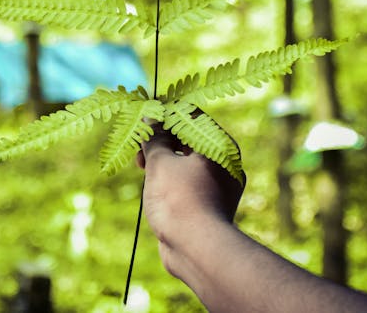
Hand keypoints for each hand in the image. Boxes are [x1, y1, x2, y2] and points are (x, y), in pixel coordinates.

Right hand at [137, 126, 244, 277]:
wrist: (196, 250)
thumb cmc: (179, 200)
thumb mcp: (160, 163)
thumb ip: (154, 138)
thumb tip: (150, 119)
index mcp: (220, 144)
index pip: (192, 117)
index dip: (165, 116)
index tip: (144, 120)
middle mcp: (226, 162)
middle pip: (190, 140)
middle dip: (162, 142)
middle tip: (140, 149)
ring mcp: (221, 185)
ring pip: (188, 162)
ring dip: (165, 160)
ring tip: (142, 167)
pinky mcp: (212, 204)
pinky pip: (191, 181)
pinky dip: (173, 179)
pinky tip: (154, 186)